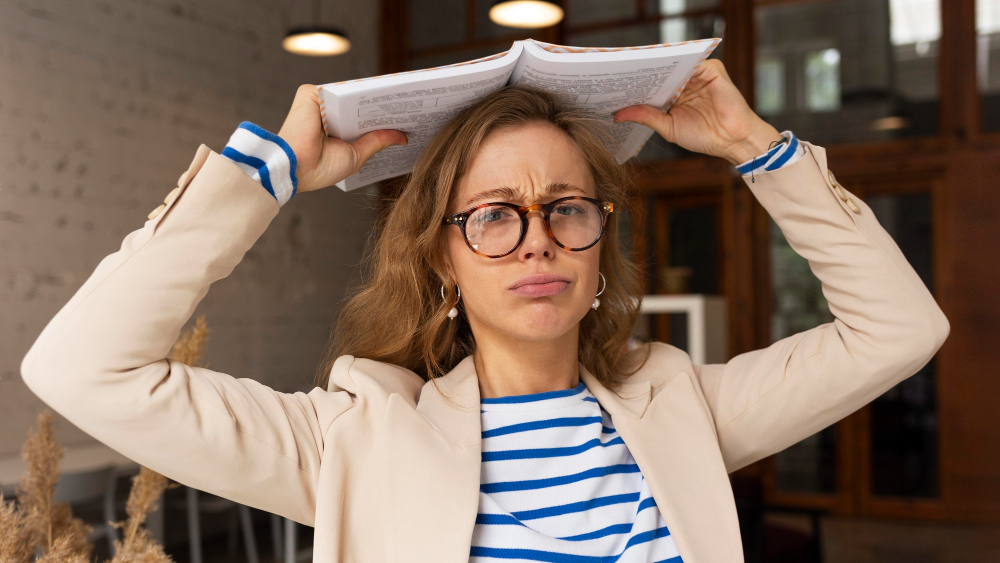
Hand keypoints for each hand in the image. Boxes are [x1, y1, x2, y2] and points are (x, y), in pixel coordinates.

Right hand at [277, 85, 406, 191]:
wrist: (296, 168)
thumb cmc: (320, 169)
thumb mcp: (356, 155)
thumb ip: (377, 142)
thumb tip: (402, 137)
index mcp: (334, 129)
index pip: (360, 117)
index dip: (379, 117)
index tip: (403, 117)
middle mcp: (326, 113)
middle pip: (356, 104)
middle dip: (378, 106)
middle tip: (406, 107)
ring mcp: (318, 102)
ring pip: (348, 94)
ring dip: (369, 96)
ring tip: (396, 100)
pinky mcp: (309, 93)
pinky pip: (337, 88)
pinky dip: (354, 91)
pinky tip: (374, 94)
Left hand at [613, 60, 781, 164]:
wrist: (732, 140)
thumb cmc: (704, 136)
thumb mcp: (668, 127)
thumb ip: (646, 116)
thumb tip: (618, 114)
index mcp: (674, 97)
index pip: (652, 86)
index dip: (636, 86)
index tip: (615, 87)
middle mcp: (685, 84)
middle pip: (661, 73)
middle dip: (643, 76)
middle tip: (619, 76)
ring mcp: (699, 75)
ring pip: (674, 66)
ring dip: (658, 68)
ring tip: (636, 71)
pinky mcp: (712, 70)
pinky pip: (691, 62)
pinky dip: (677, 65)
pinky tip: (663, 70)